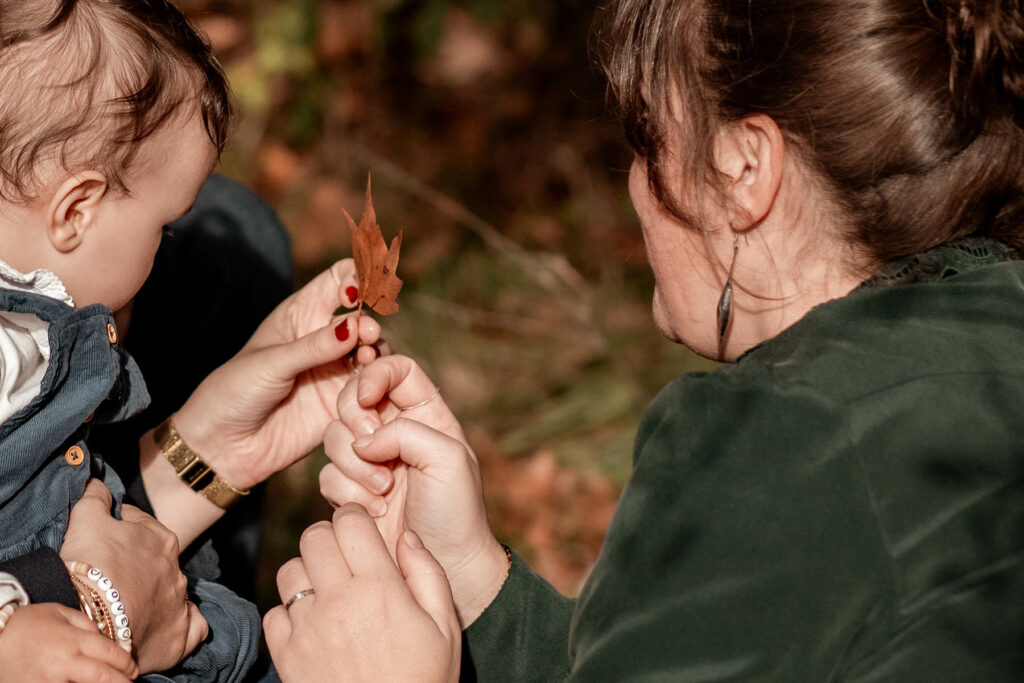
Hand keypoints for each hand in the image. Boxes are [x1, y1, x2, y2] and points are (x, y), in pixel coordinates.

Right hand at [0, 603, 137, 681]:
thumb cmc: (26, 625)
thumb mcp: (58, 613)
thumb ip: (85, 624)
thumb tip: (105, 638)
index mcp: (73, 639)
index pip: (110, 653)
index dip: (126, 663)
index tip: (133, 669)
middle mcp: (63, 662)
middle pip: (103, 676)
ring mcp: (48, 681)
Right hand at [60, 480, 206, 673]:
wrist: (97, 622)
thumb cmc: (92, 567)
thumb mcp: (87, 520)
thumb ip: (95, 498)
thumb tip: (99, 482)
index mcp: (160, 538)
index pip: (140, 523)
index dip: (121, 525)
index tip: (108, 530)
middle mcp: (176, 567)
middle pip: (158, 557)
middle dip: (141, 558)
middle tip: (116, 568)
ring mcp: (180, 601)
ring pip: (173, 588)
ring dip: (157, 589)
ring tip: (132, 598)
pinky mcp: (182, 633)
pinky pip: (193, 624)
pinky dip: (185, 620)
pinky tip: (172, 621)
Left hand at [173, 259, 380, 488]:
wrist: (224, 446)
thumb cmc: (234, 393)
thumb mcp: (271, 363)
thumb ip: (314, 345)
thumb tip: (355, 326)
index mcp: (301, 314)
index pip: (338, 279)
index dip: (356, 276)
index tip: (360, 290)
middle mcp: (325, 337)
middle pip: (364, 315)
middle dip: (369, 320)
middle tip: (365, 335)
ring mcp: (337, 368)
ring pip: (375, 349)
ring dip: (377, 350)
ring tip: (368, 359)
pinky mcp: (346, 400)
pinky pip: (375, 385)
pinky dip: (379, 381)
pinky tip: (368, 388)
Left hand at [263, 504, 459, 682]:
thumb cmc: (424, 679)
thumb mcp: (444, 625)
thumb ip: (427, 573)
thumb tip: (406, 535)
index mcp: (380, 588)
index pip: (350, 521)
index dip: (357, 519)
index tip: (365, 531)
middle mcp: (338, 602)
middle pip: (314, 536)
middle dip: (330, 538)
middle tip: (346, 556)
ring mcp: (307, 629)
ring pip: (289, 570)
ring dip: (308, 573)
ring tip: (329, 590)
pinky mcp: (287, 656)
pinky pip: (273, 613)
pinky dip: (290, 614)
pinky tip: (315, 625)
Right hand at [319, 355, 508, 626]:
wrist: (446, 566)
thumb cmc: (456, 511)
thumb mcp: (448, 458)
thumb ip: (406, 431)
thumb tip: (363, 438)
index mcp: (426, 413)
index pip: (395, 369)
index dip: (374, 375)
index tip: (368, 400)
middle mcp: (396, 430)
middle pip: (353, 397)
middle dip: (354, 422)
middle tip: (374, 454)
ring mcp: (371, 459)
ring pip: (334, 436)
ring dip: (353, 465)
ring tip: (384, 492)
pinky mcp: (351, 489)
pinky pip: (327, 474)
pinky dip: (346, 492)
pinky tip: (375, 511)